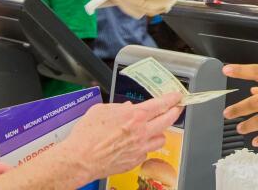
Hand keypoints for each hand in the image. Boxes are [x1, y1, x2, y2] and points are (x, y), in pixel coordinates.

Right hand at [59, 92, 182, 181]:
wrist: (79, 159)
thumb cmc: (87, 135)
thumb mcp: (101, 110)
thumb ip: (118, 108)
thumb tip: (126, 108)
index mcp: (135, 116)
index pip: (162, 104)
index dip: (172, 98)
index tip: (177, 96)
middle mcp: (142, 132)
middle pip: (169, 120)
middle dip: (175, 112)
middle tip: (176, 109)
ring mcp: (140, 148)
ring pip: (161, 139)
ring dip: (160, 132)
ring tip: (154, 129)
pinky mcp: (135, 161)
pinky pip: (147, 152)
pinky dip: (144, 147)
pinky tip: (136, 144)